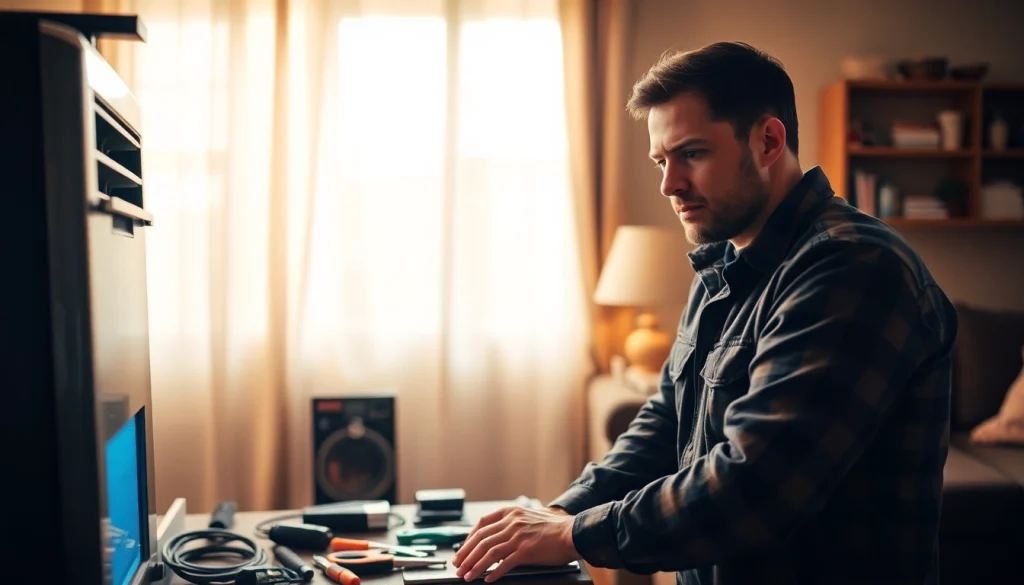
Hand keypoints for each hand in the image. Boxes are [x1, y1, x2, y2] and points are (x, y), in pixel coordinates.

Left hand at [451, 506, 577, 581]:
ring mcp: (518, 536)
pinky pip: (504, 563)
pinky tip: (487, 579)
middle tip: (458, 566)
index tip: (462, 550)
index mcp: (511, 512)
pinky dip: (494, 572)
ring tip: (467, 576)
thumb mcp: (528, 517)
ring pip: (489, 552)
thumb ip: (511, 525)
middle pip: (481, 539)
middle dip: (466, 555)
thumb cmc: (553, 528)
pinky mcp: (526, 550)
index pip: (481, 524)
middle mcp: (512, 522)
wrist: (572, 533)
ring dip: (475, 566)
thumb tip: (494, 540)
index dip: (468, 538)